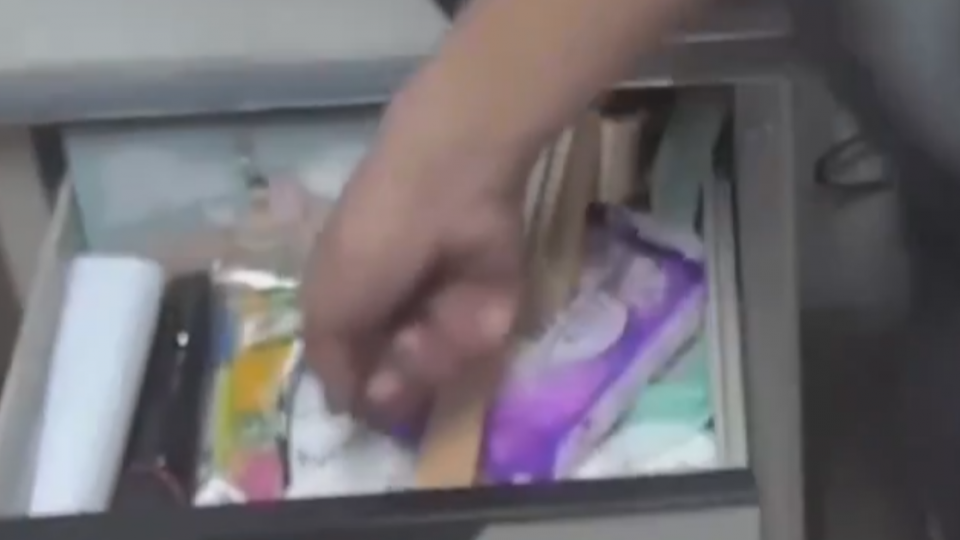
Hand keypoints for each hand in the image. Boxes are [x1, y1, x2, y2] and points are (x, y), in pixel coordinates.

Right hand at [302, 101, 528, 424]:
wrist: (446, 192)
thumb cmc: (372, 244)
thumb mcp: (327, 308)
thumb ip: (330, 365)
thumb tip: (342, 409)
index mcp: (353, 307)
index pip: (358, 373)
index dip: (364, 393)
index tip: (368, 401)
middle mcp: (399, 311)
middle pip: (405, 381)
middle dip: (405, 378)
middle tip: (407, 348)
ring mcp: (448, 309)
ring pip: (445, 367)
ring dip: (438, 351)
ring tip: (435, 320)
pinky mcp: (494, 305)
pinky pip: (483, 343)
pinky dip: (475, 328)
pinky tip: (470, 302)